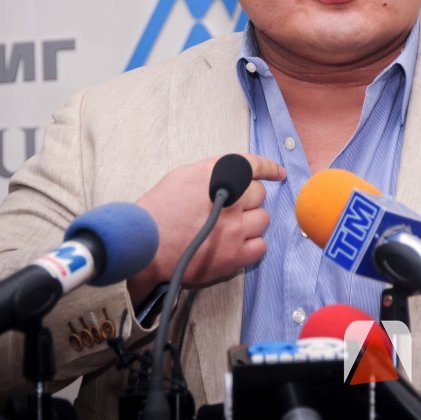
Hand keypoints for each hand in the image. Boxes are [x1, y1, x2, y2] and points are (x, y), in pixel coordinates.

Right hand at [128, 154, 284, 302]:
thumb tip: (232, 175)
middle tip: (230, 210)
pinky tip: (237, 245)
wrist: (144, 245)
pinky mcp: (234, 255)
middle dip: (248, 200)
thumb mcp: (182, 176)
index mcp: (216, 174)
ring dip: (251, 222)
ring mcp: (234, 228)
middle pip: (259, 194)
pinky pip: (261, 246)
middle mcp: (230, 198)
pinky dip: (252, 245)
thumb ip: (211, 172)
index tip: (277, 173)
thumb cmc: (157, 212)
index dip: (268, 168)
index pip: (253, 164)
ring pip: (263, 219)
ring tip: (230, 228)